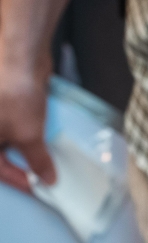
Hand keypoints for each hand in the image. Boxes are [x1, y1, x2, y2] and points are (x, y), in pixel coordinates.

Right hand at [0, 54, 55, 191]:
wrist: (20, 55)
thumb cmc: (14, 96)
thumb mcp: (29, 136)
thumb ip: (37, 161)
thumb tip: (47, 179)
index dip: (17, 179)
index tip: (37, 187)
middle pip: (0, 154)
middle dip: (20, 166)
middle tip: (41, 175)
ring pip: (6, 140)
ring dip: (24, 150)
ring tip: (43, 159)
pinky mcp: (4, 103)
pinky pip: (12, 125)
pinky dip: (25, 134)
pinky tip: (39, 138)